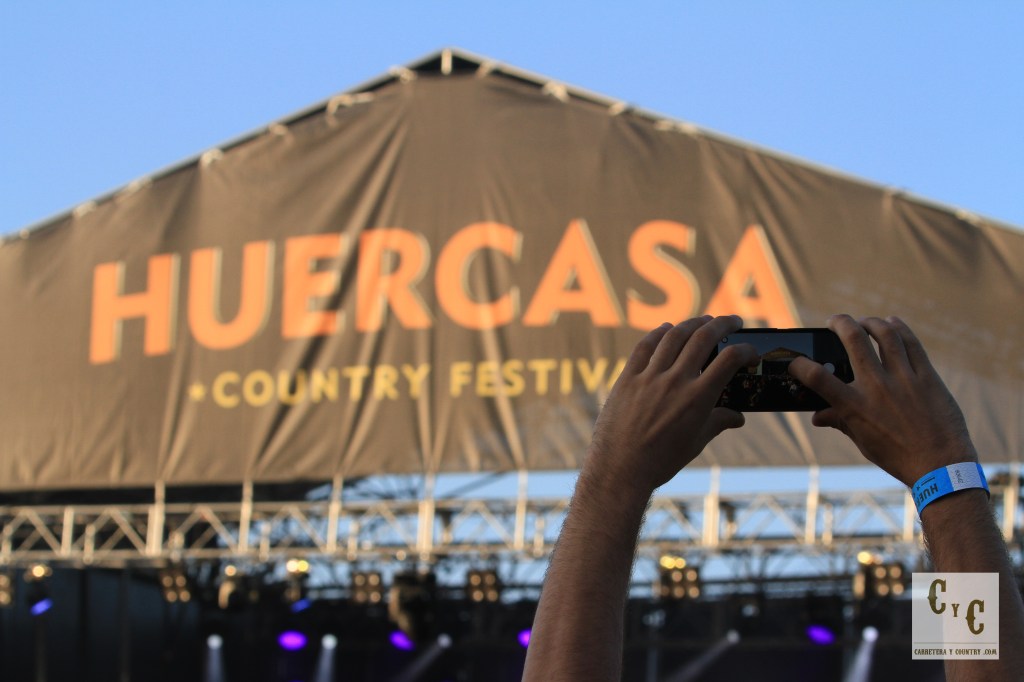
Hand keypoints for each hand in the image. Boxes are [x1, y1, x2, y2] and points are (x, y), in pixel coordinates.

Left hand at [586, 315, 758, 494]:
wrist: (620, 469)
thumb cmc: (661, 461)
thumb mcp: (695, 443)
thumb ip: (718, 423)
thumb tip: (738, 417)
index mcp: (698, 398)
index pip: (729, 360)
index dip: (745, 350)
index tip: (751, 351)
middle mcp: (675, 381)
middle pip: (703, 337)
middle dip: (722, 324)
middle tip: (733, 321)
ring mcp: (649, 377)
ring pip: (673, 336)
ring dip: (691, 323)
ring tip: (703, 321)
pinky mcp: (627, 378)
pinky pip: (644, 347)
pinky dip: (658, 334)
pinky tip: (666, 329)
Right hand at [788, 315, 977, 486]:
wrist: (941, 466)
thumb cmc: (898, 457)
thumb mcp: (863, 442)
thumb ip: (840, 422)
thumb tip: (817, 416)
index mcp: (855, 407)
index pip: (817, 378)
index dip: (800, 365)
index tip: (796, 361)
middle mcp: (877, 387)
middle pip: (853, 340)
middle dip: (840, 323)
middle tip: (834, 321)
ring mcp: (904, 379)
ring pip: (885, 335)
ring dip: (870, 322)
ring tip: (864, 321)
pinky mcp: (927, 377)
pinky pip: (912, 344)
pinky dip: (900, 329)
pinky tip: (892, 322)